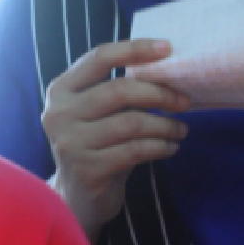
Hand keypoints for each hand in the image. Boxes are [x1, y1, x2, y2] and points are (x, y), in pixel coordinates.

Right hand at [41, 37, 189, 238]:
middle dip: (159, 94)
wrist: (77, 196)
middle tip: (184, 102)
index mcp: (60, 91)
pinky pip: (135, 150)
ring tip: (181, 130)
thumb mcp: (96, 113)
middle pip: (119, 91)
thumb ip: (115, 91)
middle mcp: (59, 114)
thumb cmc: (96, 145)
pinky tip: (170, 148)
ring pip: (131, 123)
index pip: (99, 58)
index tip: (168, 48)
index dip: (135, 49)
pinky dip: (160, 147)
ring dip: (165, 125)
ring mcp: (70, 143)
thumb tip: (165, 66)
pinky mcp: (87, 169)